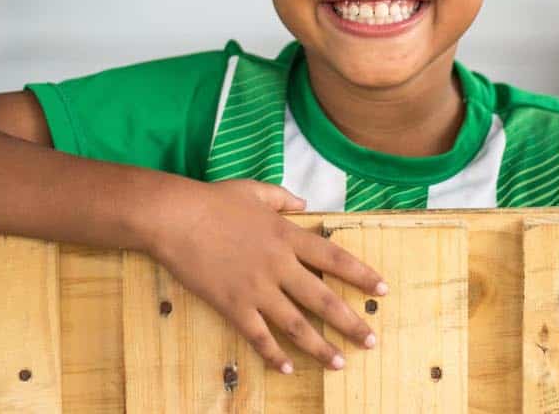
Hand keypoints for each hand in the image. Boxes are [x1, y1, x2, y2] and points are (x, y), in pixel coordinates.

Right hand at [146, 179, 386, 372]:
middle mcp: (278, 265)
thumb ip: (282, 198)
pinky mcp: (232, 305)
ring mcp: (256, 288)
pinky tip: (287, 368)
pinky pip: (258, 335)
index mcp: (286, 236)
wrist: (175, 217)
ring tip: (339, 362)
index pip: (334, 258)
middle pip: (322, 298)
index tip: (382, 289)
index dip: (360, 274)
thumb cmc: (213, 201)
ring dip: (320, 346)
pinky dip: (273, 354)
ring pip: (296, 324)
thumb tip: (304, 202)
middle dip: (350, 322)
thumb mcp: (253, 191)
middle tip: (371, 340)